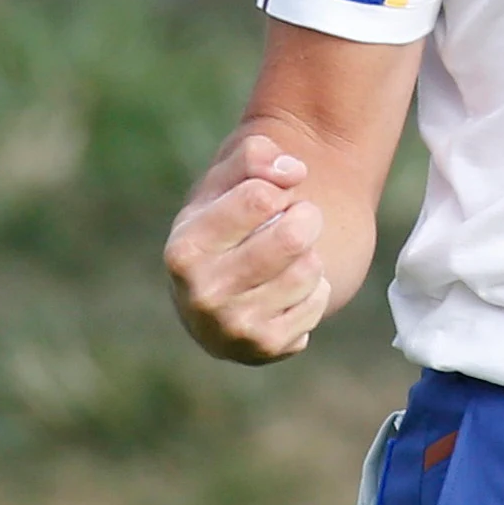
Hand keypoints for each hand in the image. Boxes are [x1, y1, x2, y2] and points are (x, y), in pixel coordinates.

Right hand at [165, 131, 331, 363]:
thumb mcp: (224, 182)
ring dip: (309, 255)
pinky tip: (288, 289)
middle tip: (297, 219)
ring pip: (310, 269)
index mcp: (184, 249)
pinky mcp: (266, 348)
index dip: (276, 190)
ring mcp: (233, 327)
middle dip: (305, 218)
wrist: (216, 294)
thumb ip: (254, 156)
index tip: (268, 198)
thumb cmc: (224, 224)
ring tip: (288, 256)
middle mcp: (202, 294)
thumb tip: (293, 172)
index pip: (260, 198)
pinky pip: (319, 302)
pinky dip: (314, 288)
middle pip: (293, 238)